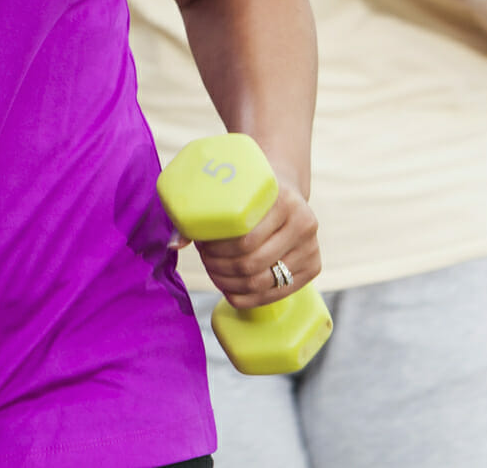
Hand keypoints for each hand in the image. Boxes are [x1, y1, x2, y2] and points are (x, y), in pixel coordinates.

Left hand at [190, 179, 321, 310]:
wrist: (286, 189)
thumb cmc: (251, 190)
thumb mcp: (232, 190)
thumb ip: (203, 214)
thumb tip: (173, 245)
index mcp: (285, 200)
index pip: (246, 239)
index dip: (217, 249)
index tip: (201, 245)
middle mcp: (304, 223)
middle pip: (252, 263)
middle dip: (220, 267)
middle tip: (205, 259)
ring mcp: (311, 248)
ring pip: (262, 282)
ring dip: (230, 283)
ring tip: (214, 273)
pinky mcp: (313, 267)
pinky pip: (275, 295)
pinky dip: (247, 297)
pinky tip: (230, 289)